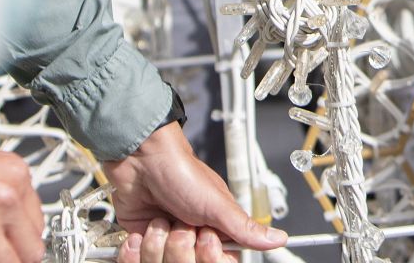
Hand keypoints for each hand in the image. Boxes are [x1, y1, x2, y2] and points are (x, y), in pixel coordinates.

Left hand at [104, 122, 287, 262]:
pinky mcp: (140, 245)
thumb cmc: (181, 173)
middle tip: (180, 222)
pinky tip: (141, 230)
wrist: (140, 161)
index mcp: (215, 232)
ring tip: (160, 219)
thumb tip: (278, 239)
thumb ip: (245, 227)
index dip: (210, 255)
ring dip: (157, 242)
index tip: (205, 236)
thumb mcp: (217, 203)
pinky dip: (135, 248)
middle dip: (180, 245)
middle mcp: (191, 240)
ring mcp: (165, 244)